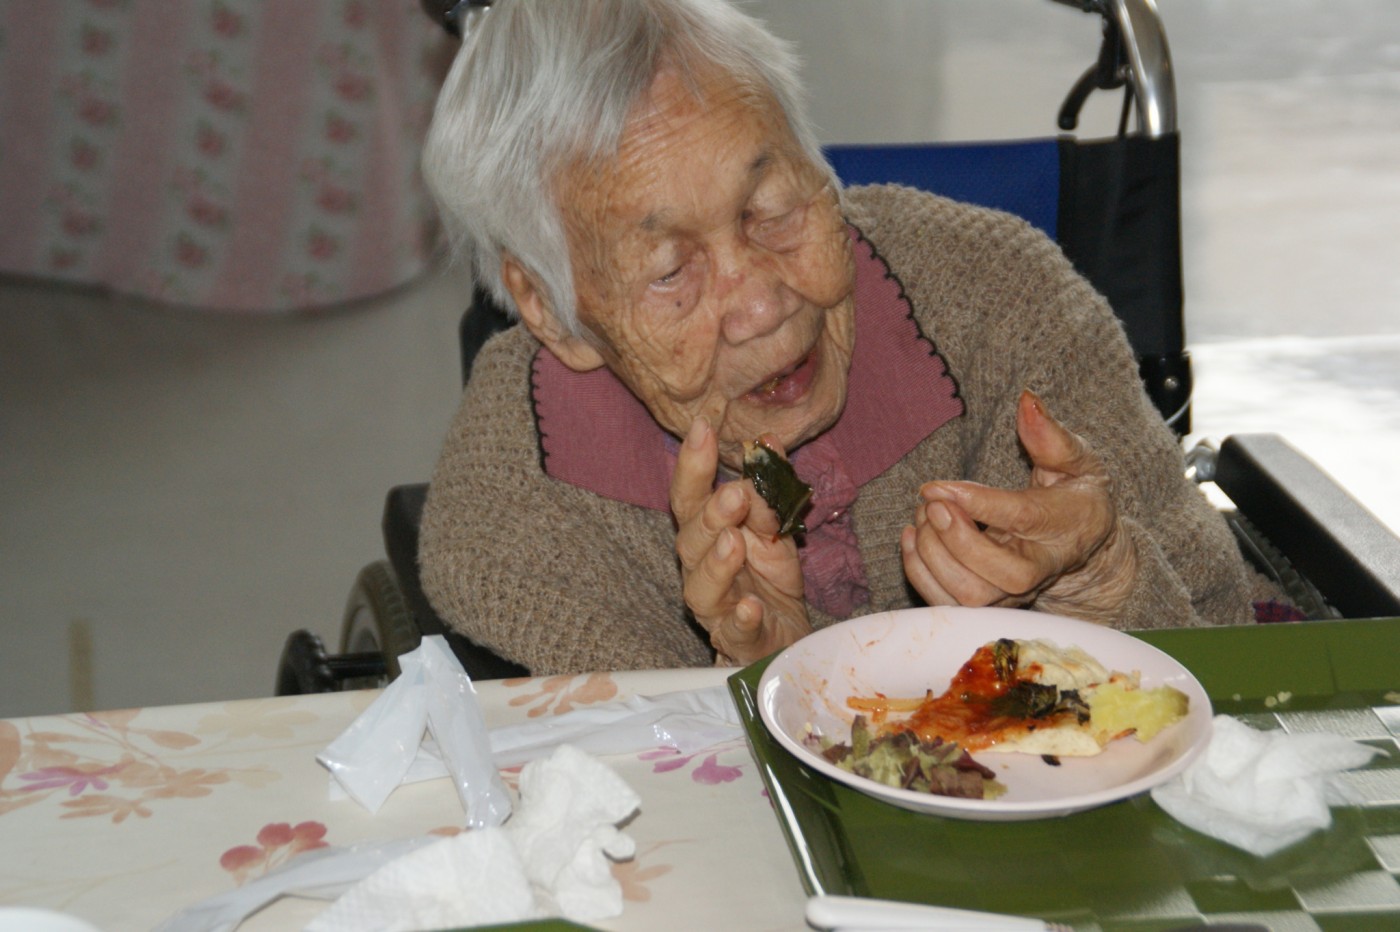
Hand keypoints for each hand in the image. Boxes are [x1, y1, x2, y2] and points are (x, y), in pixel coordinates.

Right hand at [671, 418, 810, 663]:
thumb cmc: (768, 577)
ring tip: (735, 543)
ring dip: (717, 564)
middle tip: (736, 494)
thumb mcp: (775, 525)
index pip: (690, 496)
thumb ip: (769, 487)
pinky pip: (734, 631)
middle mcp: (700, 568)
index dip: (693, 464)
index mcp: (705, 534)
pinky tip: (751, 606)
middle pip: (691, 540)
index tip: (702, 428)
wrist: (783, 635)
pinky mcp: (739, 640)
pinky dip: (741, 618)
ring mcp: (716, 607)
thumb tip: (769, 440)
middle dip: (711, 515)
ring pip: (702, 587)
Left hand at [900, 390, 1137, 622]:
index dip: (975, 503)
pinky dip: (919, 572)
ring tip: (924, 515)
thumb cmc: (1072, 495)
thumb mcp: (1075, 459)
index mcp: (1061, 525)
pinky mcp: (986, 605)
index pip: (1019, 517)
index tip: (934, 486)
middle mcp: (1039, 568)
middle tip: (932, 501)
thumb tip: (1025, 398)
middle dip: (954, 538)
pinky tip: (912, 537)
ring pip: (969, 596)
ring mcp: (1011, 594)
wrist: (1079, 544)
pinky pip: (947, 605)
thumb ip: (1049, 434)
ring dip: (932, 555)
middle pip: (997, 573)